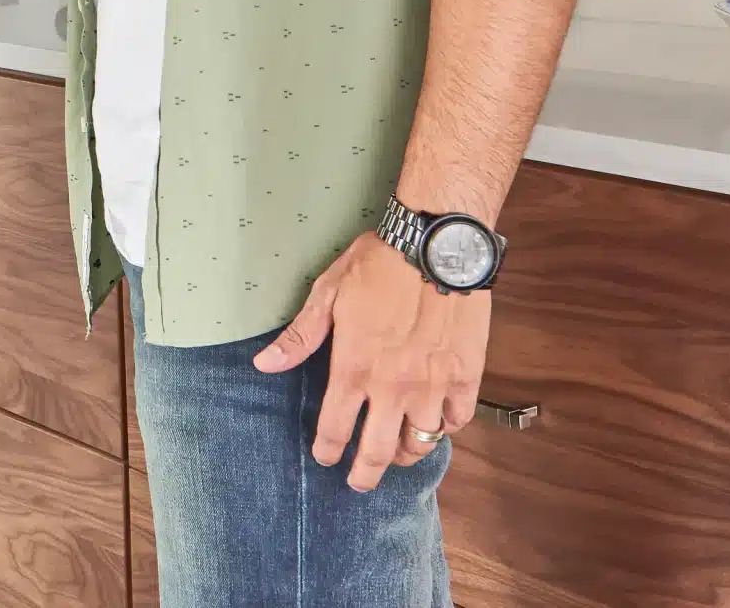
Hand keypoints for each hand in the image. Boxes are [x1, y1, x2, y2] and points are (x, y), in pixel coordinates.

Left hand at [253, 232, 490, 491]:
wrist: (437, 246)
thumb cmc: (378, 264)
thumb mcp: (328, 294)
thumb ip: (300, 336)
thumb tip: (264, 364)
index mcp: (354, 367)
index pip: (335, 427)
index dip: (326, 449)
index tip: (324, 458)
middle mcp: (393, 386)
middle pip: (378, 452)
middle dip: (365, 475)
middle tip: (359, 483)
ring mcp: (433, 385)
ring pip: (421, 442)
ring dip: (405, 454)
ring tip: (395, 455)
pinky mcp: (465, 376)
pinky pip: (457, 419)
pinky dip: (446, 428)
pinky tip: (436, 424)